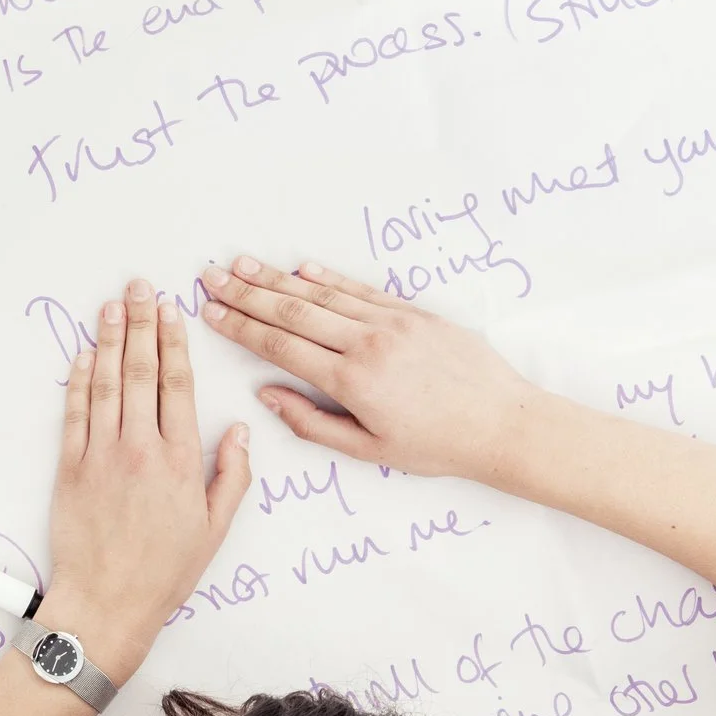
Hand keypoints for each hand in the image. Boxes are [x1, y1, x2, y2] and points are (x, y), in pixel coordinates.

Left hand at [47, 279, 253, 682]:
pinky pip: (74, 414)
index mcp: (179, 460)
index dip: (173, 342)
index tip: (170, 311)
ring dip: (108, 341)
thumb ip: (231, 474)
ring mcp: (101, 455)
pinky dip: (78, 381)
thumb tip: (238, 430)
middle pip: (141, 372)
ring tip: (110, 307)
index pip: (177, 385)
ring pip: (105, 385)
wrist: (108, 602)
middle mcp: (140, 449)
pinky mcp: (71, 468)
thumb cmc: (163, 570)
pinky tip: (84, 356)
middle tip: (137, 289)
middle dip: (140, 325)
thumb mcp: (215, 528)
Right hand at [199, 255, 542, 481]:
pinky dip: (328, 278)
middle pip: (292, 310)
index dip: (240, 327)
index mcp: (352, 381)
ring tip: (243, 264)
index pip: (280, 346)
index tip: (211, 313)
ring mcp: (392, 322)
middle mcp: (367, 344)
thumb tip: (269, 395)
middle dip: (246, 292)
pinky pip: (361, 289)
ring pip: (322, 293)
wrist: (504, 424)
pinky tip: (301, 268)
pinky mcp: (415, 313)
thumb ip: (312, 424)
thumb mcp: (369, 451)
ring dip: (278, 278)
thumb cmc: (438, 446)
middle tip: (212, 276)